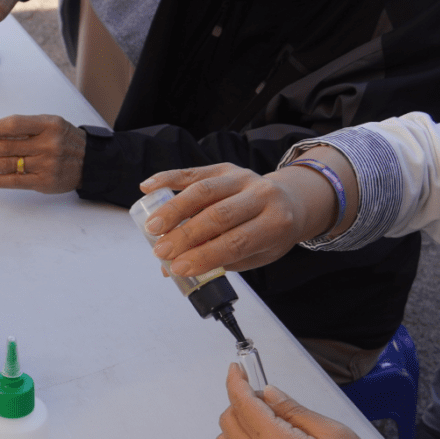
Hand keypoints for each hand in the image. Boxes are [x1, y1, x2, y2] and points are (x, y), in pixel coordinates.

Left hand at [0, 115, 84, 192]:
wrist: (90, 161)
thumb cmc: (66, 141)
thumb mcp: (51, 124)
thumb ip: (26, 127)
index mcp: (48, 125)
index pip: (13, 124)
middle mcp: (47, 144)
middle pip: (6, 146)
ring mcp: (46, 164)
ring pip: (7, 164)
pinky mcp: (44, 182)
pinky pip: (16, 181)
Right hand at [139, 161, 342, 276]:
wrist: (291, 201)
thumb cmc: (269, 233)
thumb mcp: (256, 254)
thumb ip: (217, 261)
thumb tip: (170, 270)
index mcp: (275, 223)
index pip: (237, 241)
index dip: (205, 255)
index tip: (178, 267)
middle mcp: (262, 196)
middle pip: (218, 215)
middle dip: (185, 235)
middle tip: (160, 251)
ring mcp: (242, 177)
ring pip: (204, 191)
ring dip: (173, 210)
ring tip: (152, 227)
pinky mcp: (224, 168)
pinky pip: (194, 172)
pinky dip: (168, 178)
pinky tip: (148, 187)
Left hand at [217, 363, 396, 438]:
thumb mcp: (335, 434)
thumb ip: (295, 410)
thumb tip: (269, 392)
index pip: (243, 404)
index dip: (236, 381)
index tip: (236, 369)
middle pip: (228, 420)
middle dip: (239, 400)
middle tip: (262, 394)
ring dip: (237, 422)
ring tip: (264, 416)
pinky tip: (263, 437)